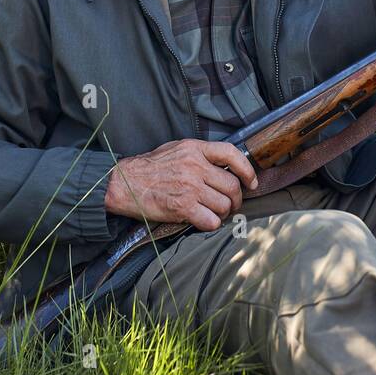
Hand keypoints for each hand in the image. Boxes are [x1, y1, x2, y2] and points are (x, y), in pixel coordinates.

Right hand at [104, 139, 258, 230]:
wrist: (124, 183)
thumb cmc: (149, 168)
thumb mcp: (176, 150)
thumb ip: (200, 155)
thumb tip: (224, 166)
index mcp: (194, 149)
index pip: (232, 154)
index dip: (247, 170)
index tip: (251, 182)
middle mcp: (195, 167)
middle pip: (232, 186)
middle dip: (236, 199)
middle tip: (229, 205)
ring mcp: (190, 187)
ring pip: (224, 205)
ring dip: (223, 213)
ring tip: (214, 213)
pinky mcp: (183, 207)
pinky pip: (211, 221)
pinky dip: (211, 225)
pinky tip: (203, 221)